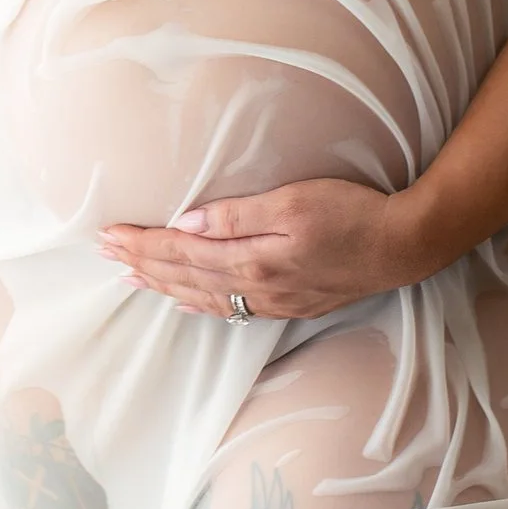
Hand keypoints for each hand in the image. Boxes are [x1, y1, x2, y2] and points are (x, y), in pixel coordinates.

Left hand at [99, 179, 433, 319]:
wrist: (403, 246)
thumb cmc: (354, 214)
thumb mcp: (295, 200)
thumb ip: (238, 213)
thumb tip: (186, 221)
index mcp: (252, 258)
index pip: (181, 251)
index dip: (142, 243)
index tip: (108, 233)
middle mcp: (256, 287)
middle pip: (184, 276)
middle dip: (141, 264)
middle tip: (104, 252)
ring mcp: (272, 300)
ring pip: (201, 295)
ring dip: (162, 285)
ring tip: (130, 276)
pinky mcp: (288, 303)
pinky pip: (229, 308)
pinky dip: (198, 303)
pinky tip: (182, 301)